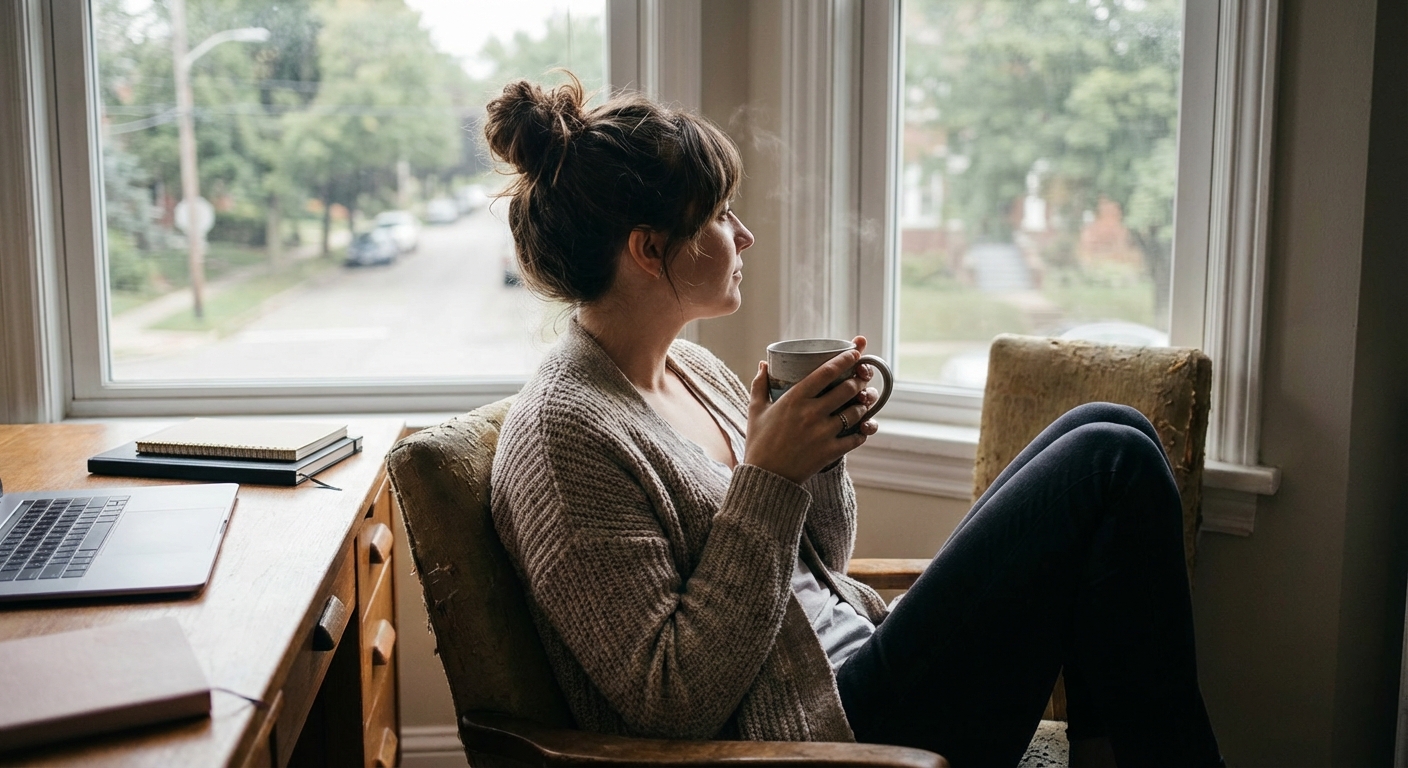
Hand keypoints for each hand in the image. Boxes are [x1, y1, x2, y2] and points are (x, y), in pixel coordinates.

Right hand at [744, 337, 880, 484]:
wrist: (766, 477)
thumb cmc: (759, 442)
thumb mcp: (756, 410)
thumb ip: (760, 385)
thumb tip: (763, 364)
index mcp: (794, 399)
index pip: (826, 372)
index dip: (845, 359)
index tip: (855, 352)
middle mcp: (811, 413)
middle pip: (847, 389)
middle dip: (859, 380)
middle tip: (862, 378)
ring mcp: (823, 433)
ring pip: (856, 412)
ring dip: (864, 404)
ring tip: (866, 400)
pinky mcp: (830, 452)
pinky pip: (856, 437)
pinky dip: (863, 431)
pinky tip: (864, 427)